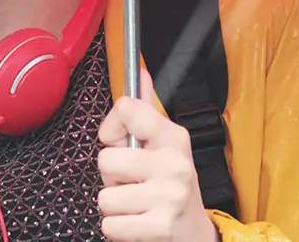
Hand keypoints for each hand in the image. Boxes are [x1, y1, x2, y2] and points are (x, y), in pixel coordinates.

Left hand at [97, 96, 219, 241]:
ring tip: (137, 206)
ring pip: (105, 197)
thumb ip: (145, 113)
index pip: (128, 108)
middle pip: (106, 159)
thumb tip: (139, 72)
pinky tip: (138, 225)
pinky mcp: (160, 227)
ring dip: (115, 207)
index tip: (121, 142)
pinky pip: (110, 225)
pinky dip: (118, 230)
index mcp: (174, 138)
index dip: (112, 128)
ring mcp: (170, 197)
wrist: (193, 236)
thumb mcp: (164, 148)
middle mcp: (175, 164)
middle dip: (112, 178)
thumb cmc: (169, 189)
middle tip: (134, 184)